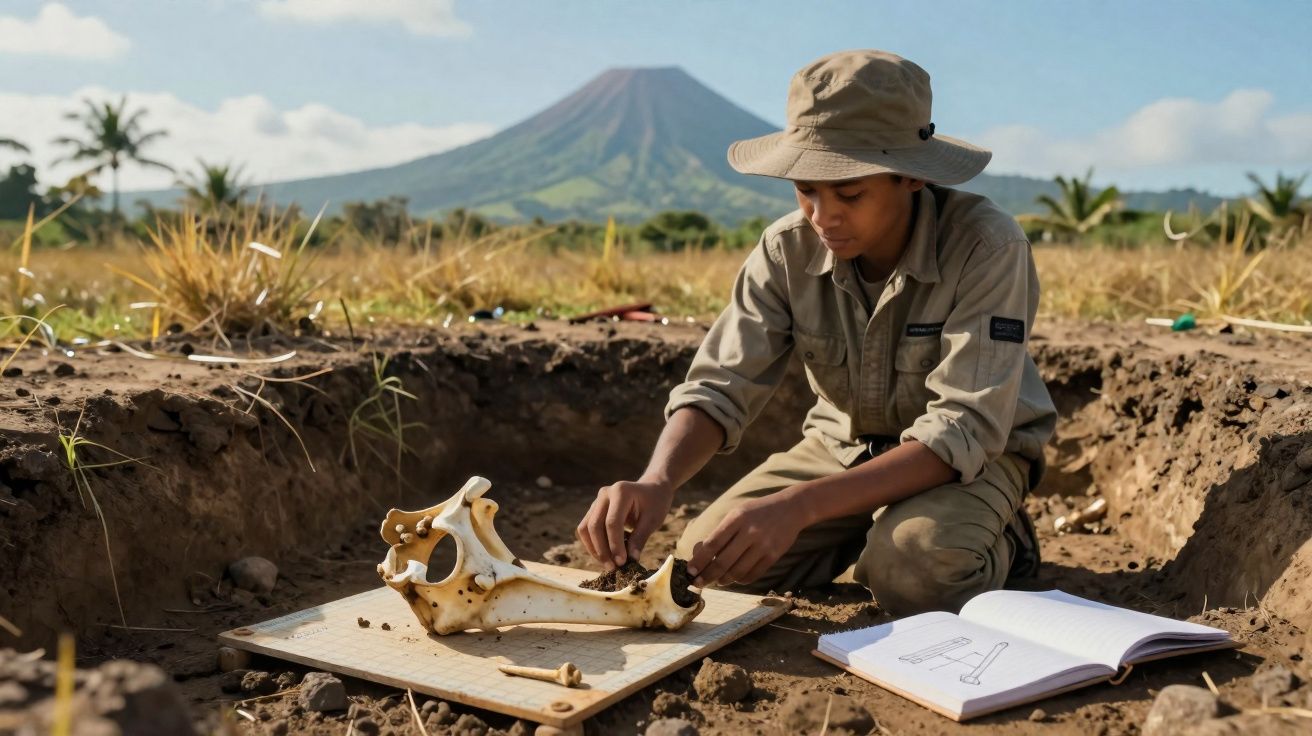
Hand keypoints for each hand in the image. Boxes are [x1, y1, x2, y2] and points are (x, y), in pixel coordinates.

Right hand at [577, 480, 674, 569]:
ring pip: (585, 528)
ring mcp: (597, 501)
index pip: (612, 522)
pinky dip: (593, 544)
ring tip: (609, 565)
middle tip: (613, 567)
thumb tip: (631, 560)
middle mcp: (604, 494)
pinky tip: (606, 555)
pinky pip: (586, 529)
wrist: (652, 489)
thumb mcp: (653, 520)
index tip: (622, 562)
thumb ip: (640, 538)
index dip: (615, 545)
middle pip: (594, 525)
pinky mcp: (594, 509)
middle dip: (602, 550)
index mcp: (621, 491)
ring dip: (594, 549)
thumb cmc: (655, 503)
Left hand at [687, 492, 805, 587]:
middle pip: (723, 562)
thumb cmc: (757, 511)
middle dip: (707, 576)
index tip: (690, 570)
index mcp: (736, 518)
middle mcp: (749, 531)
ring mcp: (763, 544)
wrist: (791, 508)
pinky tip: (735, 578)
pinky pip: (753, 574)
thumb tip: (700, 554)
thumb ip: (721, 531)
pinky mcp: (774, 555)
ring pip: (737, 571)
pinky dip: (741, 580)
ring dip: (723, 580)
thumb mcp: (737, 513)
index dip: (699, 560)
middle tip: (698, 583)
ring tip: (717, 581)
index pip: (712, 544)